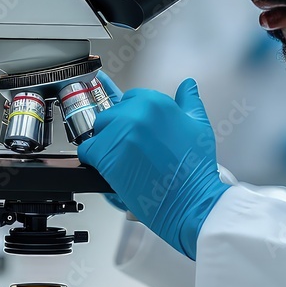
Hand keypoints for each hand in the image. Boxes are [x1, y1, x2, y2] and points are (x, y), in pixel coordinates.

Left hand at [78, 78, 229, 259]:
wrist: (189, 200)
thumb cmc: (194, 168)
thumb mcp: (199, 125)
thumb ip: (189, 101)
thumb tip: (187, 86)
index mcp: (156, 102)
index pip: (129, 99)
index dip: (132, 118)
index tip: (136, 132)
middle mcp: (135, 113)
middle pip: (111, 114)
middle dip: (118, 131)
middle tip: (133, 151)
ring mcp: (119, 133)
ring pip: (98, 131)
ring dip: (106, 145)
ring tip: (125, 162)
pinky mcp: (106, 155)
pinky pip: (87, 151)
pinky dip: (94, 160)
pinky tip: (111, 169)